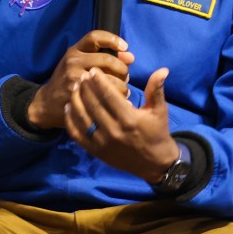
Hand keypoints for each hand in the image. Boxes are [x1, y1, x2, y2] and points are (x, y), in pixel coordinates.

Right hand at [26, 31, 134, 129]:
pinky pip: (105, 95)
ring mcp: (74, 79)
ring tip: (123, 90)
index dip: (113, 39)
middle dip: (123, 69)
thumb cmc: (67, 80)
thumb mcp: (79, 64)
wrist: (46, 103)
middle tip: (125, 77)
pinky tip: (119, 100)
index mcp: (74, 51)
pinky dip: (117, 98)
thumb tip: (130, 56)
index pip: (95, 37)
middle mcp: (73, 62)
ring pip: (110, 79)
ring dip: (123, 85)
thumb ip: (103, 57)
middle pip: (108, 59)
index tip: (125, 46)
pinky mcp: (78, 96)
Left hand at [64, 67, 178, 179]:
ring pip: (82, 117)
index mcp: (129, 119)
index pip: (109, 95)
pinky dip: (70, 120)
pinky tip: (69, 107)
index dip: (99, 81)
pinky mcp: (95, 151)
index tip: (93, 71)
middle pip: (93, 104)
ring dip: (76, 100)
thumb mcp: (160, 111)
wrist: (154, 163)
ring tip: (75, 88)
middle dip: (85, 88)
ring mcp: (102, 142)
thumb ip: (157, 89)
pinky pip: (77, 134)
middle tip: (82, 76)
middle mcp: (114, 131)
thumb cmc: (157, 133)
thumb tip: (163, 69)